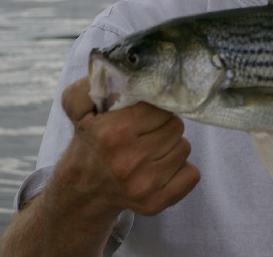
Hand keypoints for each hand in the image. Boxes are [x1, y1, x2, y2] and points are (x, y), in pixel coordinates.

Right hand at [59, 76, 200, 216]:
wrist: (82, 191)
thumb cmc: (90, 142)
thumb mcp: (80, 108)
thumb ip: (90, 85)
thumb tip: (111, 70)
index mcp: (113, 132)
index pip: (159, 106)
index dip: (152, 107)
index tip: (142, 113)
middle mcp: (128, 161)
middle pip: (175, 126)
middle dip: (163, 125)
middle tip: (147, 132)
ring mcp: (143, 185)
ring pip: (184, 148)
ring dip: (172, 146)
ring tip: (151, 149)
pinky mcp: (155, 203)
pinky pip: (192, 175)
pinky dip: (183, 169)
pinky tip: (162, 167)